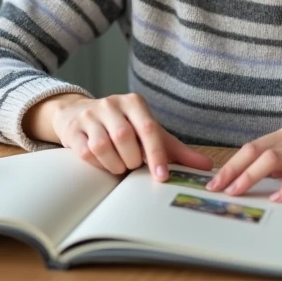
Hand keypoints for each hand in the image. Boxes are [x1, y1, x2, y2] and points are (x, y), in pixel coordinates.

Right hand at [24, 93, 212, 178]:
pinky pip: (87, 153)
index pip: (148, 129)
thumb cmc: (124, 127)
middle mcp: (111, 104)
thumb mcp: (151, 134)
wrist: (82, 115)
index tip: (161, 177)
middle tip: (134, 166)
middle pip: (125, 138)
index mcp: (134, 103)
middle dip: (132, 160)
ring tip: (120, 166)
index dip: (156, 155)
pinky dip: (98, 164)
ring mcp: (90, 116)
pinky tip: (103, 163)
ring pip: (104, 147)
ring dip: (115, 164)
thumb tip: (207, 165)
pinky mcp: (74, 130)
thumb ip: (177, 151)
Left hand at [206, 125, 281, 202]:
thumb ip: (279, 167)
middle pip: (256, 151)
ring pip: (275, 158)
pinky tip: (278, 199)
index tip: (214, 182)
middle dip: (233, 170)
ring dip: (252, 176)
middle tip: (218, 189)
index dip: (231, 164)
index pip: (251, 148)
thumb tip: (249, 179)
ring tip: (238, 192)